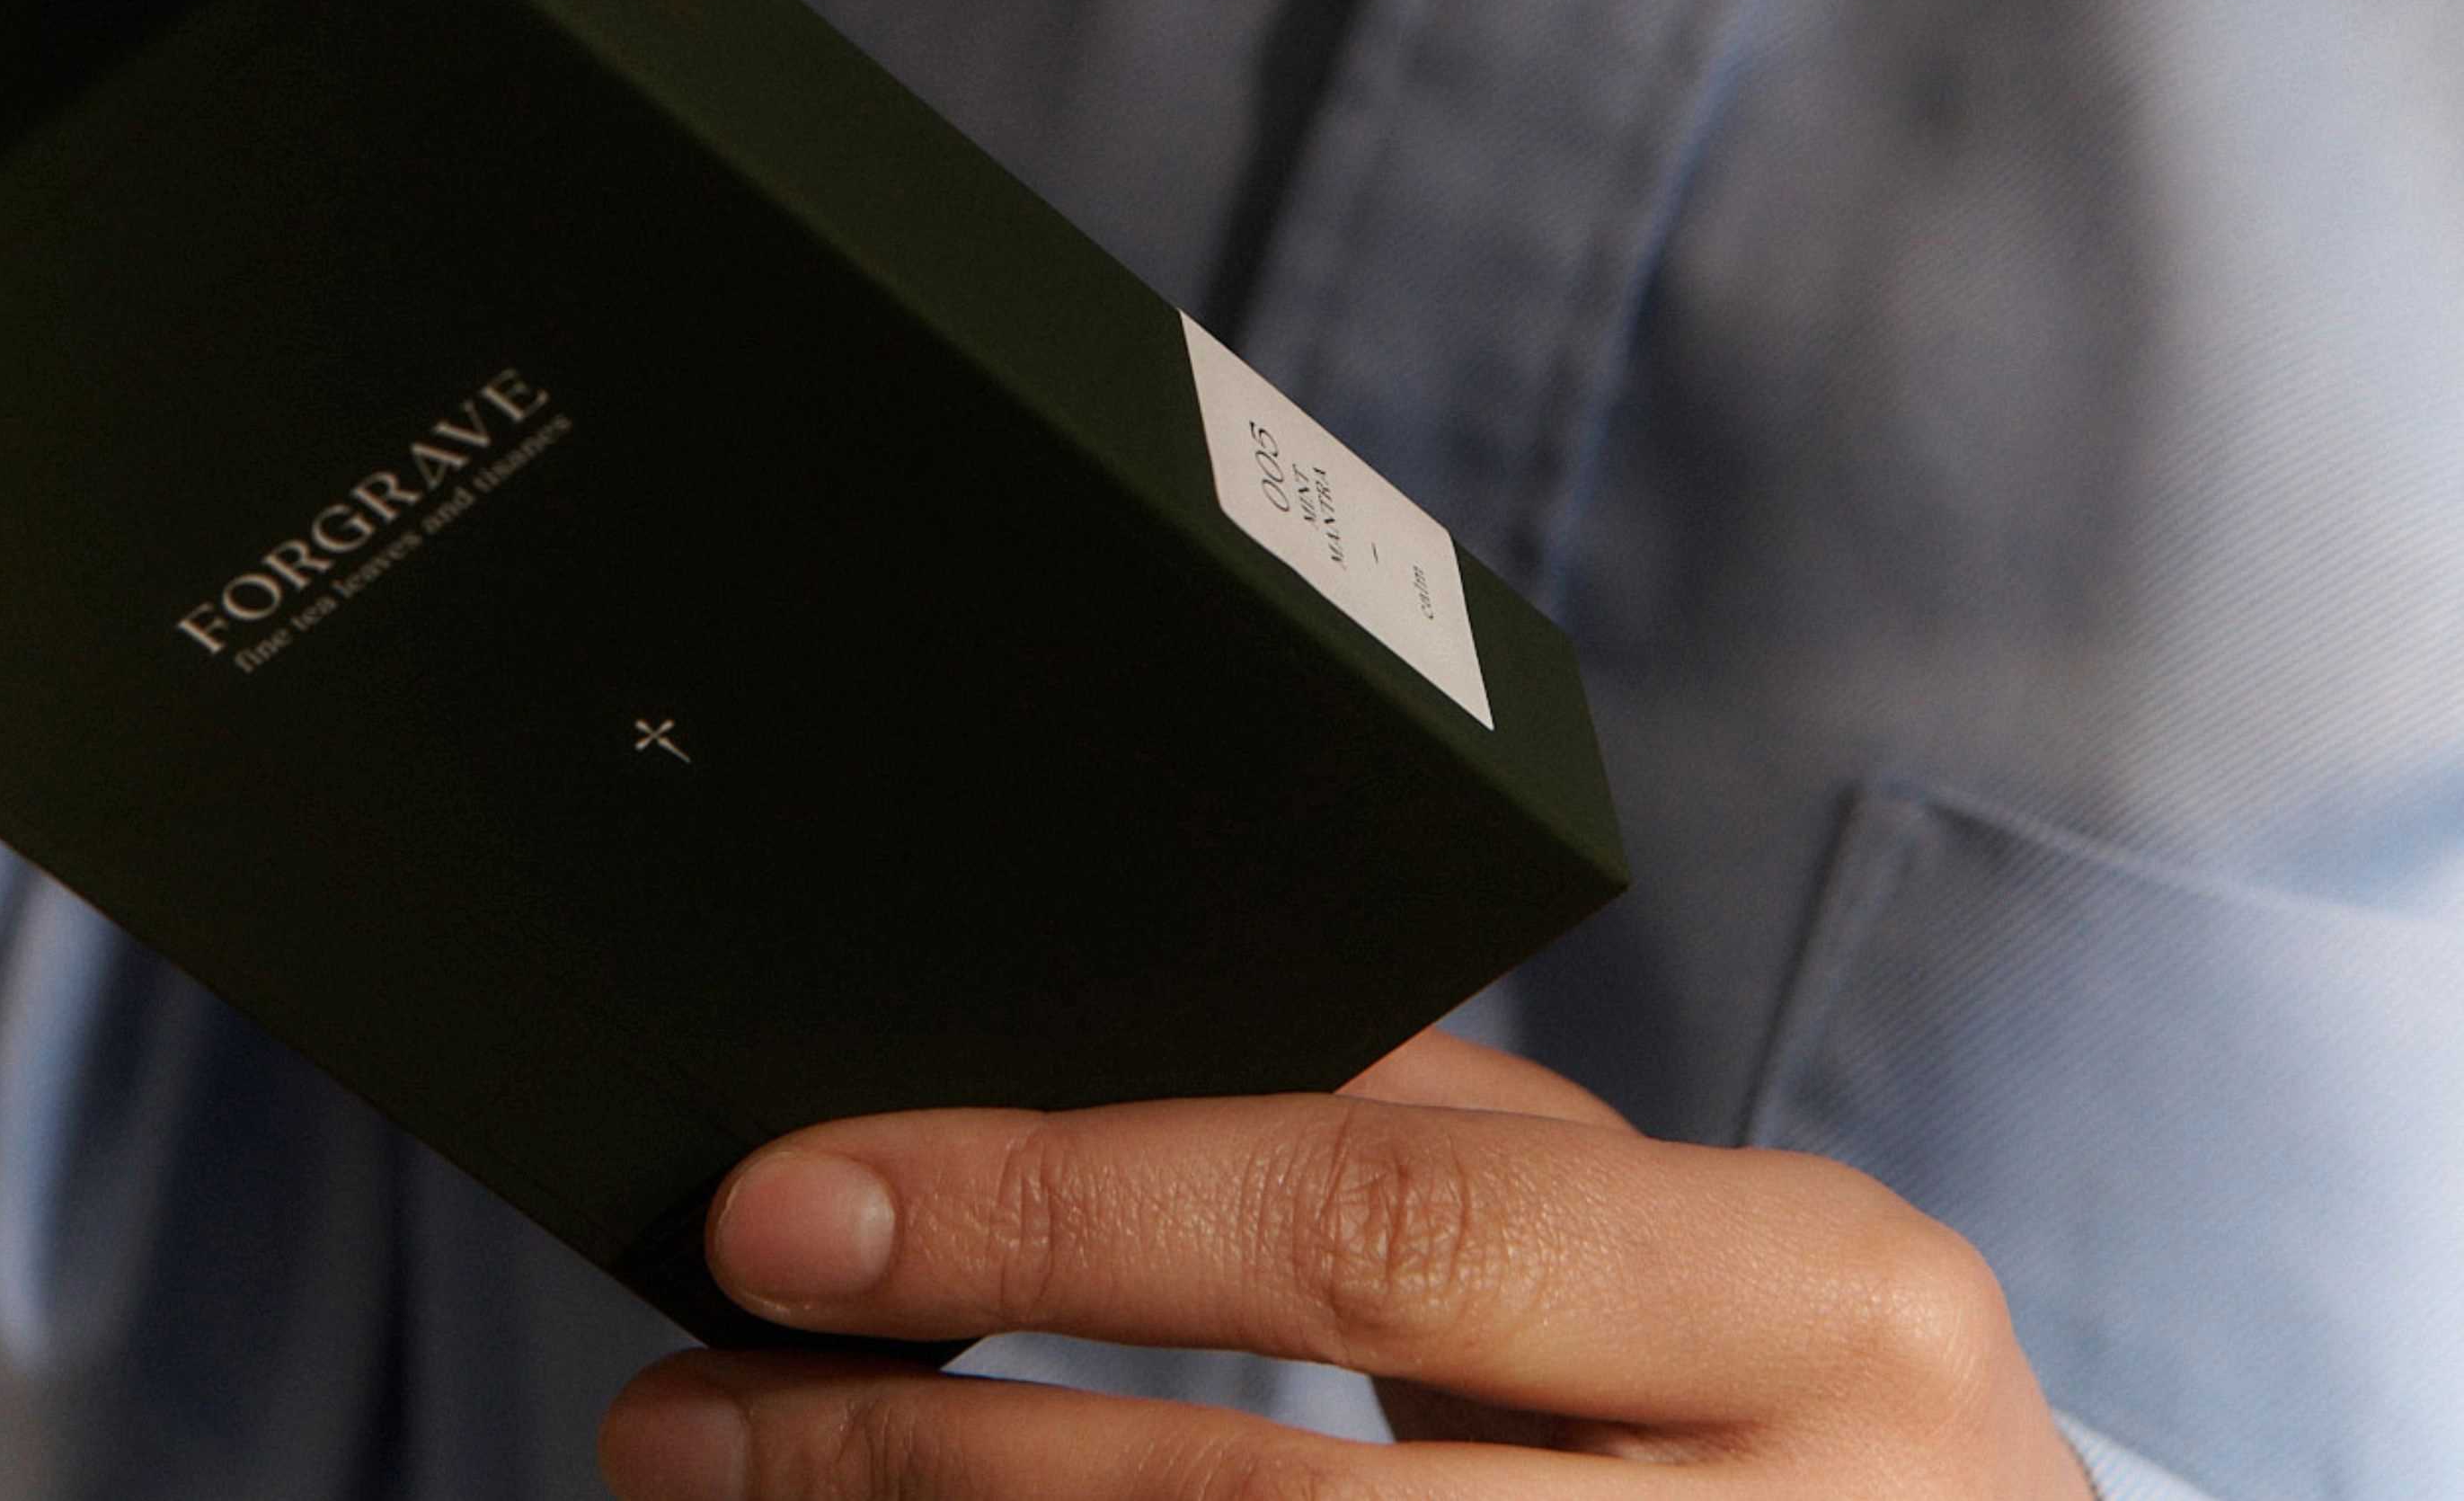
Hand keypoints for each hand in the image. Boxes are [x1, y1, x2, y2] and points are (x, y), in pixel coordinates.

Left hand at [600, 1028, 2091, 1499]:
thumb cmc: (1803, 1421)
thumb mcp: (1679, 1258)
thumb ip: (1432, 1152)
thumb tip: (1072, 1058)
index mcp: (1820, 1300)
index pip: (1367, 1224)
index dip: (1049, 1212)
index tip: (790, 1210)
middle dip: (930, 1453)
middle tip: (694, 1406)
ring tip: (739, 1496)